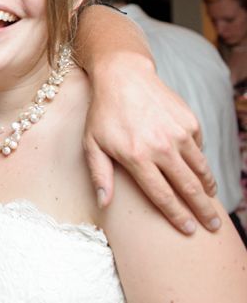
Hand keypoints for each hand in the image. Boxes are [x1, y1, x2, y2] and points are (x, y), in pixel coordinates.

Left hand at [83, 52, 218, 234]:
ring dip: (207, 187)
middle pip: (188, 187)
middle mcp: (161, 147)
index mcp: (137, 156)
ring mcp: (178, 133)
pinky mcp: (189, 121)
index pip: (162, 195)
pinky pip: (199, 148)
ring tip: (210, 200)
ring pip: (200, 169)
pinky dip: (199, 160)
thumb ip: (99, 174)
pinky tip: (195, 166)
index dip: (177, 216)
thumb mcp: (92, 143)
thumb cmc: (103, 112)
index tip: (189, 230)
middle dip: (203, 210)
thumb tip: (103, 203)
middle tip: (212, 225)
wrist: (123, 76)